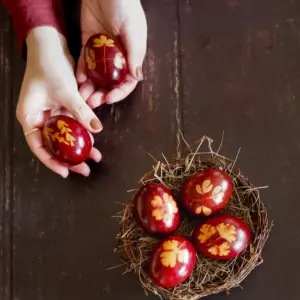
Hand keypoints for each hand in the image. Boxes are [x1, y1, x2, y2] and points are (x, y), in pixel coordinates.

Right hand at [17, 26, 102, 177]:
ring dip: (80, 144)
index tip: (66, 172)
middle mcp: (39, 117)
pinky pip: (72, 122)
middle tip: (85, 169)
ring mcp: (51, 112)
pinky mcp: (62, 106)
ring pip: (65, 135)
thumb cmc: (48, 66)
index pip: (38, 146)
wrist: (50, 45)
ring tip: (95, 156)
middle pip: (53, 144)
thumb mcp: (65, 91)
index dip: (51, 162)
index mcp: (30, 116)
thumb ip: (81, 111)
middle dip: (70, 157)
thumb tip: (96, 129)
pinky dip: (82, 129)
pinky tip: (94, 137)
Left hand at [76, 0, 146, 107]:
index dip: (119, 93)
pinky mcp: (89, 43)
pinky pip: (85, 61)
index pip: (127, 81)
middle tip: (92, 102)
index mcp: (131, 56)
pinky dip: (82, 71)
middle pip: (110, 82)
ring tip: (82, 96)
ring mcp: (103, 52)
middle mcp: (118, 57)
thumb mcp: (133, 31)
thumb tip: (137, 77)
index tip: (109, 99)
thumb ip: (135, 54)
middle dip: (102, 93)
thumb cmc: (125, 7)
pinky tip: (78, 79)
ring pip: (97, 75)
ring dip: (90, 87)